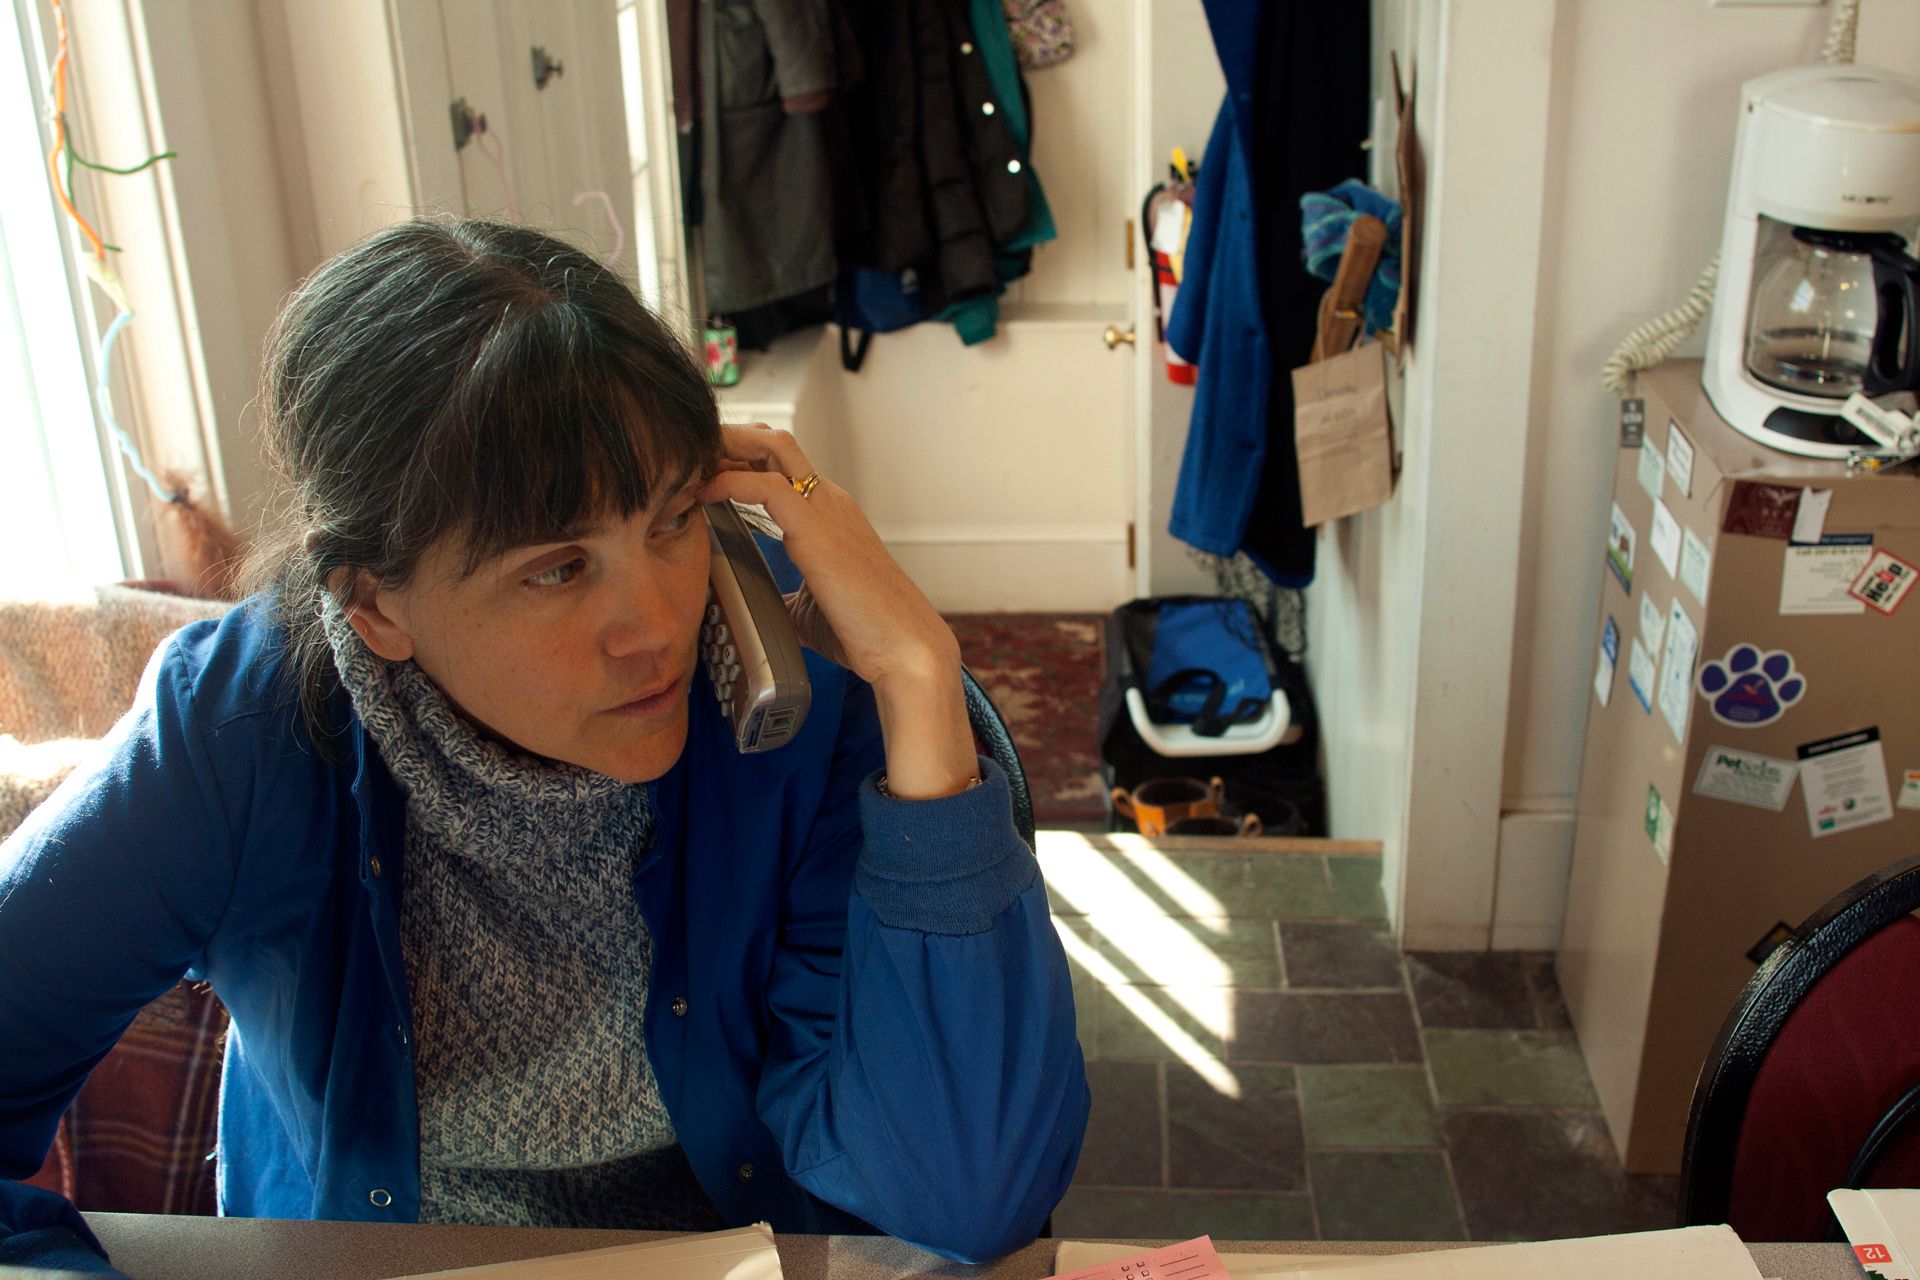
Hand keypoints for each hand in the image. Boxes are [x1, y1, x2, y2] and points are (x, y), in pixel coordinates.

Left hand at [697, 425, 976, 797]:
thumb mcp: (814, 609)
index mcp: (830, 515)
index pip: (781, 465)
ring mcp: (825, 509)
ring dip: (725, 446)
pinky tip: (702, 495)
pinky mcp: (816, 529)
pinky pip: (764, 485)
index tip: (701, 473)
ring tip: (688, 462)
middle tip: (688, 455)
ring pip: (771, 446)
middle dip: (728, 438)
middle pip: (774, 441)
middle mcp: (829, 501)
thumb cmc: (867, 633)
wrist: (905, 648)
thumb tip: (766, 609)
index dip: (739, 460)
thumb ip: (789, 598)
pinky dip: (727, 482)